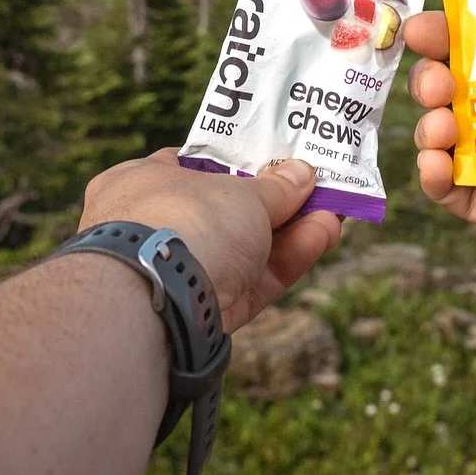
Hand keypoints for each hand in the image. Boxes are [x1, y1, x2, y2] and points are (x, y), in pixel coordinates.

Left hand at [79, 150, 341, 331]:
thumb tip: (301, 173)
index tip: (274, 159)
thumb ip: (275, 186)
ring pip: (243, 252)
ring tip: (334, 213)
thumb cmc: (185, 220)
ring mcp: (176, 276)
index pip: (191, 167)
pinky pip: (249, 283)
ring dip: (291, 231)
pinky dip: (285, 261)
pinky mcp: (202, 315)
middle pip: (224, 214)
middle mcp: (151, 230)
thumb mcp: (239, 192)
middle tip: (316, 188)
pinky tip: (324, 235)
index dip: (236, 162)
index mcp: (141, 183)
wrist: (154, 302)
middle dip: (276, 202)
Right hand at [405, 0, 475, 314]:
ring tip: (441, 124)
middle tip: (434, 79)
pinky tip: (436, 165)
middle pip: (463, 90)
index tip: (425, 26)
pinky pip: (461, 197)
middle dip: (435, 79)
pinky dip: (435, 180)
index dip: (455, 33)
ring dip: (430, 125)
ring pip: (453, 139)